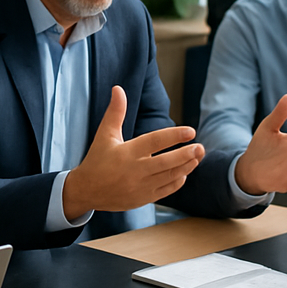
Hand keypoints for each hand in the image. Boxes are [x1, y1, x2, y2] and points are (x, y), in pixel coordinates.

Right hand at [63, 86, 203, 220]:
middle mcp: (135, 170)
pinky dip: (177, 182)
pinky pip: (166, 191)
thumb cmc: (97, 159)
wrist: (86, 190)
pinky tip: (184, 173)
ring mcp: (140, 187)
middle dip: (186, 154)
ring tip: (197, 157)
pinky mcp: (143, 198)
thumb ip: (115, 112)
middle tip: (200, 147)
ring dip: (186, 167)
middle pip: (166, 162)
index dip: (174, 135)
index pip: (155, 141)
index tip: (190, 131)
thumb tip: (118, 88)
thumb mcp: (104, 134)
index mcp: (127, 152)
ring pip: (169, 177)